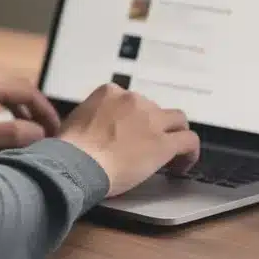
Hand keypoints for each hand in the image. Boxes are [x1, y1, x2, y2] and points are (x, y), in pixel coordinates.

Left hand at [0, 69, 60, 155]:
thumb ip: (9, 133)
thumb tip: (38, 133)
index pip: (29, 90)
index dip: (46, 110)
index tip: (56, 130)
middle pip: (19, 87)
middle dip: (36, 109)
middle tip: (46, 131)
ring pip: (4, 91)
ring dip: (19, 110)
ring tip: (27, 131)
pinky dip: (3, 109)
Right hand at [58, 83, 200, 196]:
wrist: (76, 163)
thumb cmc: (68, 149)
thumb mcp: (74, 121)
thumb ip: (91, 119)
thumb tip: (94, 130)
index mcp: (109, 92)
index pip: (131, 100)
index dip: (134, 118)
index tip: (130, 133)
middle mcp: (133, 100)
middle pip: (154, 109)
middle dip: (153, 126)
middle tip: (148, 145)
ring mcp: (151, 120)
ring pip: (177, 120)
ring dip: (174, 134)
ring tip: (171, 155)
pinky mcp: (163, 143)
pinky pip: (189, 141)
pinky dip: (189, 153)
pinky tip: (182, 166)